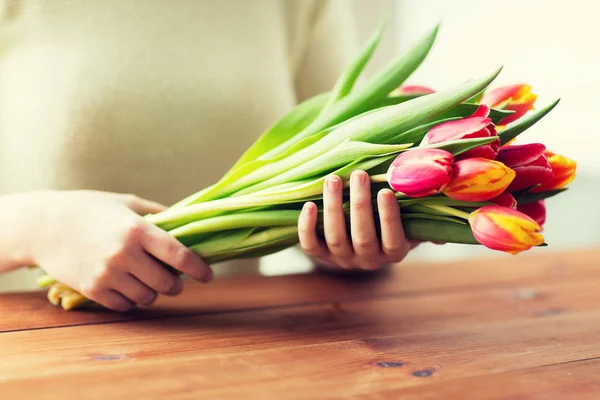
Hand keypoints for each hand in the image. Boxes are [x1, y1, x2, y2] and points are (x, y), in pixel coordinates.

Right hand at [28, 190, 212, 310]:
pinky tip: (127, 286)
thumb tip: (187, 222)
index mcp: (138, 229)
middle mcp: (125, 253)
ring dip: (153, 292)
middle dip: (176, 284)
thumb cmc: (91, 208)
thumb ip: (158, 214)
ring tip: (148, 281)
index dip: (198, 268)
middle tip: (174, 279)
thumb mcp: (127, 203)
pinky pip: (125, 306)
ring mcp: (108, 274)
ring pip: (148, 297)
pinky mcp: (93, 289)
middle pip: (167, 283)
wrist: (45, 225)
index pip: (179, 255)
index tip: (208, 274)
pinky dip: (131, 300)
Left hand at [298, 171, 417, 270]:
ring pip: (335, 237)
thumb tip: (459, 206)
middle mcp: (368, 260)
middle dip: (359, 205)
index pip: (392, 239)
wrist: (359, 241)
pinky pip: (310, 245)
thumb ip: (429, 215)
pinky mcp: (320, 255)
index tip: (386, 191)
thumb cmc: (391, 222)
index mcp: (394, 252)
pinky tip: (309, 203)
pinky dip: (307, 226)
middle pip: (361, 236)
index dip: (388, 217)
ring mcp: (342, 259)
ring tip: (333, 179)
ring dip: (333, 208)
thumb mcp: (413, 222)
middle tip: (357, 174)